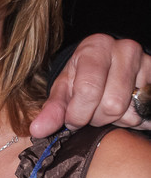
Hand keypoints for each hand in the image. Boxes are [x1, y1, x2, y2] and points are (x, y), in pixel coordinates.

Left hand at [31, 36, 150, 136]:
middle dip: (96, 118)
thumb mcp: (64, 87)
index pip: (88, 90)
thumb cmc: (82, 75)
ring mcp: (145, 63)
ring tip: (105, 109)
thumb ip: (52, 109)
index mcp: (95, 48)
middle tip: (90, 113)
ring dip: (114, 120)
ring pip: (130, 112)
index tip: (72, 120)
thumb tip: (38, 130)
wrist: (108, 62)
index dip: (78, 114)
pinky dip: (131, 119)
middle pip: (112, 105)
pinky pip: (145, 113)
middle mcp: (124, 50)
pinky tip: (122, 110)